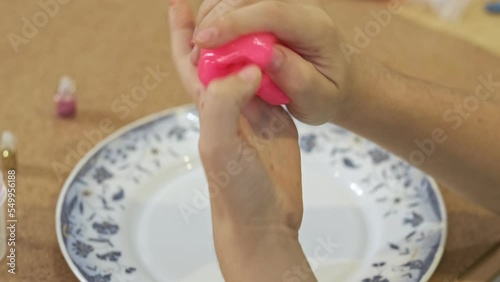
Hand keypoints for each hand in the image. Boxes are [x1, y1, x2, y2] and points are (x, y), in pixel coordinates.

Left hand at [169, 1, 313, 280]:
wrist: (266, 219)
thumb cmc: (236, 191)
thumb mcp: (221, 146)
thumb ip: (225, 104)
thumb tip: (247, 67)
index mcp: (208, 107)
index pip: (189, 62)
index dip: (182, 33)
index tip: (180, 4)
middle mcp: (228, 104)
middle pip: (220, 56)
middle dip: (220, 28)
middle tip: (230, 1)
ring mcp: (254, 109)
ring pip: (249, 64)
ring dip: (250, 40)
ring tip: (257, 15)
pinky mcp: (278, 117)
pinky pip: (275, 81)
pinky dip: (276, 62)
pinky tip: (281, 47)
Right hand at [192, 0, 352, 124]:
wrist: (333, 85)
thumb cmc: (325, 96)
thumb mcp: (318, 100)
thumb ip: (298, 80)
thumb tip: (268, 56)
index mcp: (316, 29)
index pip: (273, 12)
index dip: (234, 23)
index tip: (204, 42)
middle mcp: (302, 6)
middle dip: (217, 18)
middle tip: (198, 53)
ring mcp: (285, 3)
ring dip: (212, 15)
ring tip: (200, 49)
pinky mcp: (269, 6)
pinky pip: (236, 1)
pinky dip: (215, 14)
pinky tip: (208, 38)